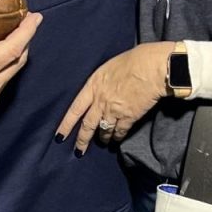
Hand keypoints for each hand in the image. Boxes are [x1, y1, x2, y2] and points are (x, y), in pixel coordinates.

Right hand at [0, 0, 41, 130]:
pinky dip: (5, 67)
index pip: (13, 49)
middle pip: (18, 61)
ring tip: (15, 36)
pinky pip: (0, 84)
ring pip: (10, 75)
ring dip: (16, 54)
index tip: (36, 16)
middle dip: (26, 40)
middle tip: (28, 22)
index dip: (27, 31)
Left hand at [56, 42, 172, 154]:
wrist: (152, 67)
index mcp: (93, 85)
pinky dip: (117, 137)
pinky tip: (117, 139)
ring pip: (103, 130)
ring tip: (103, 142)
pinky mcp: (128, 117)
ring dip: (102, 138)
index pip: (75, 108)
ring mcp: (114, 110)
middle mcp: (100, 100)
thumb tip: (102, 88)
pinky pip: (120, 131)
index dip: (66, 124)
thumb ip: (102, 81)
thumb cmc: (134, 60)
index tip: (59, 136)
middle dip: (82, 140)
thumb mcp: (109, 67)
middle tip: (78, 151)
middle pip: (87, 125)